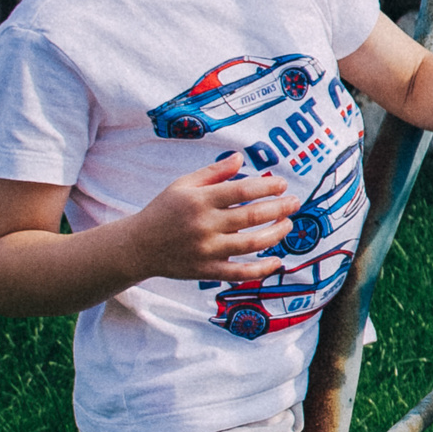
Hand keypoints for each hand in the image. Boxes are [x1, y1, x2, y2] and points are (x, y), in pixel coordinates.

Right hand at [123, 155, 299, 282]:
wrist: (137, 246)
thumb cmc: (164, 211)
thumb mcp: (183, 185)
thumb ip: (213, 172)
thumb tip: (241, 158)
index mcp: (199, 200)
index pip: (242, 191)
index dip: (267, 187)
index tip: (283, 184)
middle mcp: (204, 225)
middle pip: (252, 217)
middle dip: (280, 208)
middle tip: (295, 202)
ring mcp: (206, 250)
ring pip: (251, 244)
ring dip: (276, 234)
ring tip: (288, 224)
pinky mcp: (206, 271)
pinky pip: (239, 273)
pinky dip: (261, 269)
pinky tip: (277, 261)